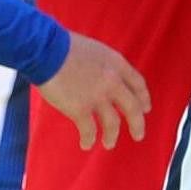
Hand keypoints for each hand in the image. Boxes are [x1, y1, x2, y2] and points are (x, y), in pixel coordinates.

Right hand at [39, 35, 151, 150]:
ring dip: (112, 136)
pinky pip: (89, 130)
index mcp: (116, 64)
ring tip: (109, 144)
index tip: (145, 108)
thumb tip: (101, 78)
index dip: (143, 98)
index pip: (138, 84)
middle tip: (138, 135)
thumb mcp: (94, 50)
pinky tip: (86, 144)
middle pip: (133, 108)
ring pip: (113, 124)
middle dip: (138, 124)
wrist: (45, 50)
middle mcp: (112, 81)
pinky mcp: (80, 110)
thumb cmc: (62, 45)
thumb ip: (103, 66)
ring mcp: (97, 97)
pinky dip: (88, 139)